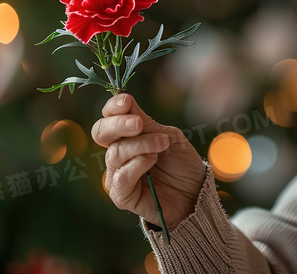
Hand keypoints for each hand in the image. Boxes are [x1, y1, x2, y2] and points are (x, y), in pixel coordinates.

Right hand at [91, 93, 205, 230]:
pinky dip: (137, 165)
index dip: (113, 107)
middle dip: (118, 124)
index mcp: (126, 136)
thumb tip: (126, 99)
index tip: (127, 102)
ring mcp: (116, 174)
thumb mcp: (168, 137)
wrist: (196, 192)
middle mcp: (117, 154)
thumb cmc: (182, 163)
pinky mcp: (121, 196)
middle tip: (139, 124)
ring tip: (163, 144)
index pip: (108, 117)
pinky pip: (120, 177)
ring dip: (141, 145)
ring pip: (115, 153)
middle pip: (101, 132)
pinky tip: (152, 160)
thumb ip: (147, 124)